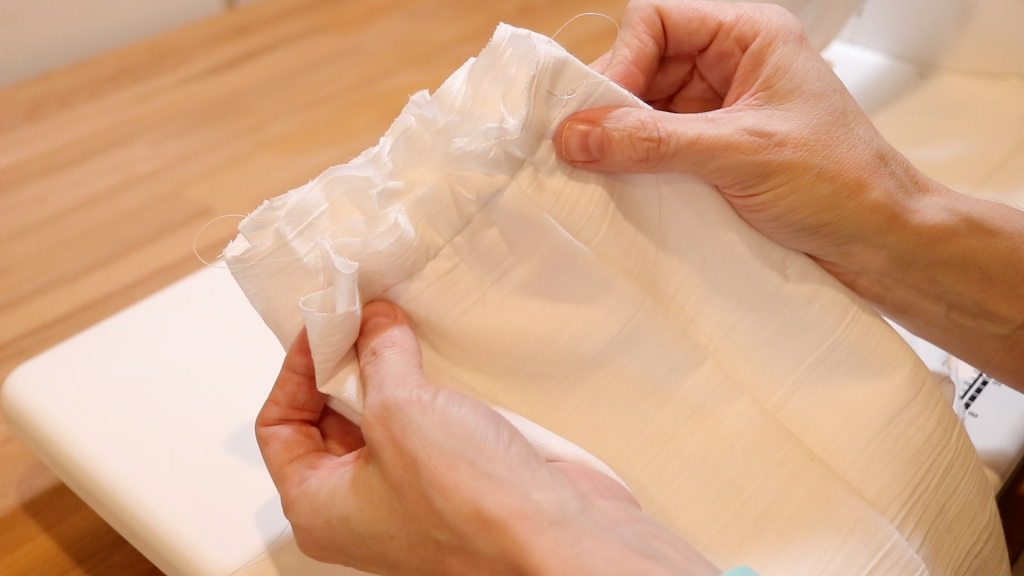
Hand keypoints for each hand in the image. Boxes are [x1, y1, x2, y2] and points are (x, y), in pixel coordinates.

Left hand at [256, 300, 720, 575]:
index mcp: (320, 507)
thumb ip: (378, 354)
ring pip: (382, 420)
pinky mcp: (454, 482)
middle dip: (346, 365)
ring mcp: (409, 497)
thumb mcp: (402, 409)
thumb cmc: (473, 509)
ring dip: (392, 373)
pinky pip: (427, 426)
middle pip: (328, 419)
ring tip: (402, 330)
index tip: (324, 325)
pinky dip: (430, 391)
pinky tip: (440, 360)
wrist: (557, 536)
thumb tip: (374, 322)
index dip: (295, 369)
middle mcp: (360, 509)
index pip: (278, 426)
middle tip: (363, 319)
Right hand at [557, 0, 923, 277]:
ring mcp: (722, 110)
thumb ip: (654, 142)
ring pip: (646, 108)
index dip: (624, 60)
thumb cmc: (840, 183)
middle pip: (644, 64)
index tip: (603, 113)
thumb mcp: (740, 154)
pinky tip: (634, 189)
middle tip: (590, 148)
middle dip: (617, 105)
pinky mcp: (716, 152)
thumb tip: (575, 135)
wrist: (881, 243)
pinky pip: (658, 146)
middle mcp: (733, 65)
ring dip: (625, 140)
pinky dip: (640, 166)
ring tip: (613, 174)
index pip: (658, 21)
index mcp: (750, 36)